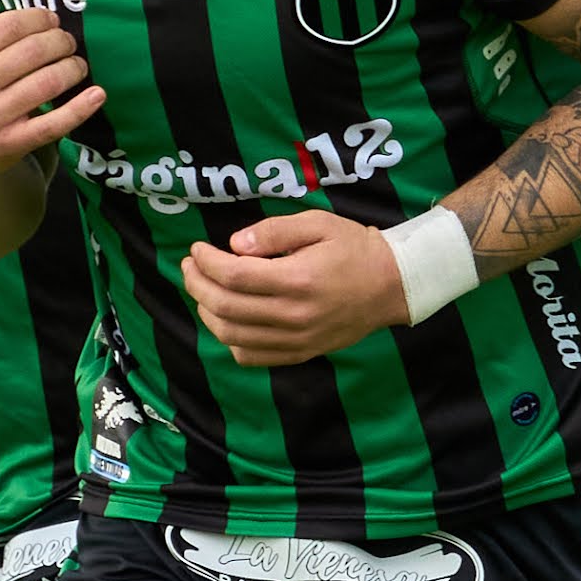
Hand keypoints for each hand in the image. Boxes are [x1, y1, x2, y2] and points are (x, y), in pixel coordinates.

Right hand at [0, 0, 102, 198]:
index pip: (8, 27)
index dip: (37, 18)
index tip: (49, 20)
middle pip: (32, 52)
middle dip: (59, 41)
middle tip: (67, 40)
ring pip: (46, 84)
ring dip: (71, 68)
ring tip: (76, 63)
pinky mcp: (10, 144)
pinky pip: (53, 124)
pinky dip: (80, 108)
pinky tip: (97, 94)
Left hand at [184, 206, 413, 366]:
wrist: (390, 286)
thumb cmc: (354, 249)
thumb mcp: (318, 223)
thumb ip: (274, 230)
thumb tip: (234, 245)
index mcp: (297, 279)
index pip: (232, 276)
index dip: (205, 262)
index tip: (196, 249)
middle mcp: (294, 315)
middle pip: (224, 307)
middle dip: (196, 284)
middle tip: (190, 267)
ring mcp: (296, 340)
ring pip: (231, 335)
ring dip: (206, 312)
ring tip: (203, 290)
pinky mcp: (299, 353)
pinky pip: (250, 356)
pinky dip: (229, 339)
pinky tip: (228, 318)